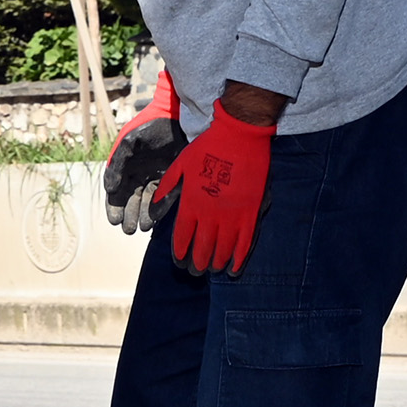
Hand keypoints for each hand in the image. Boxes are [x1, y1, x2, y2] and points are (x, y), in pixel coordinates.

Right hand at [104, 71, 184, 235]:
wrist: (176, 117)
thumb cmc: (149, 128)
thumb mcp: (129, 144)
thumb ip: (117, 166)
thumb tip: (110, 190)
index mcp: (126, 168)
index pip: (117, 194)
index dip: (114, 208)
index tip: (114, 220)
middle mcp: (141, 176)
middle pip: (132, 202)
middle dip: (129, 216)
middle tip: (129, 229)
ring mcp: (158, 178)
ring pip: (148, 203)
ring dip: (143, 216)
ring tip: (141, 227)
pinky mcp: (175, 179)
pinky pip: (165, 198)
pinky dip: (159, 209)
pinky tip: (154, 219)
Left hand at [158, 105, 276, 278]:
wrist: (240, 134)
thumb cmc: (209, 147)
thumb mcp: (180, 164)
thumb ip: (167, 187)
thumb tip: (154, 206)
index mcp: (192, 202)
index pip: (183, 236)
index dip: (181, 252)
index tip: (179, 261)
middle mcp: (211, 213)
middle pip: (202, 248)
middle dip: (197, 263)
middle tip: (194, 271)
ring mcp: (233, 214)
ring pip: (223, 250)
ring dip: (216, 264)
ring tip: (212, 270)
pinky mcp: (251, 212)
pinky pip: (245, 243)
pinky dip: (239, 259)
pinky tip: (234, 270)